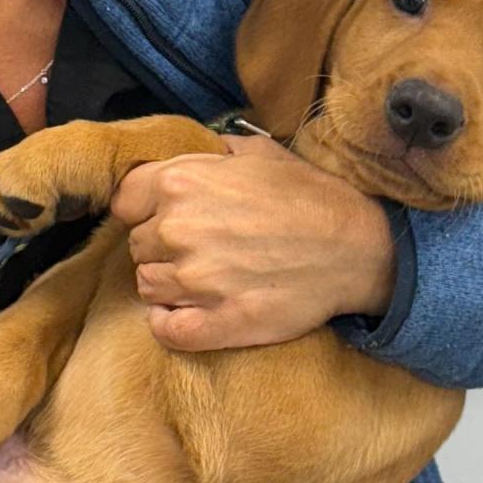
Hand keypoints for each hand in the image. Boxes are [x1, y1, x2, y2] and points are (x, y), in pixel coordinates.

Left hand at [109, 134, 395, 350]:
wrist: (357, 248)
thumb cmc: (311, 197)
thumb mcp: (260, 153)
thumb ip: (213, 152)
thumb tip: (193, 154)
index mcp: (181, 182)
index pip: (125, 201)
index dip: (144, 209)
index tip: (164, 215)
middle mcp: (178, 229)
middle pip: (138, 245)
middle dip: (161, 246)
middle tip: (199, 247)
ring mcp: (194, 281)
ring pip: (148, 287)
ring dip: (168, 284)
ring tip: (203, 278)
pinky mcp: (215, 323)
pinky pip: (164, 330)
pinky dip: (167, 324)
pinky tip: (184, 314)